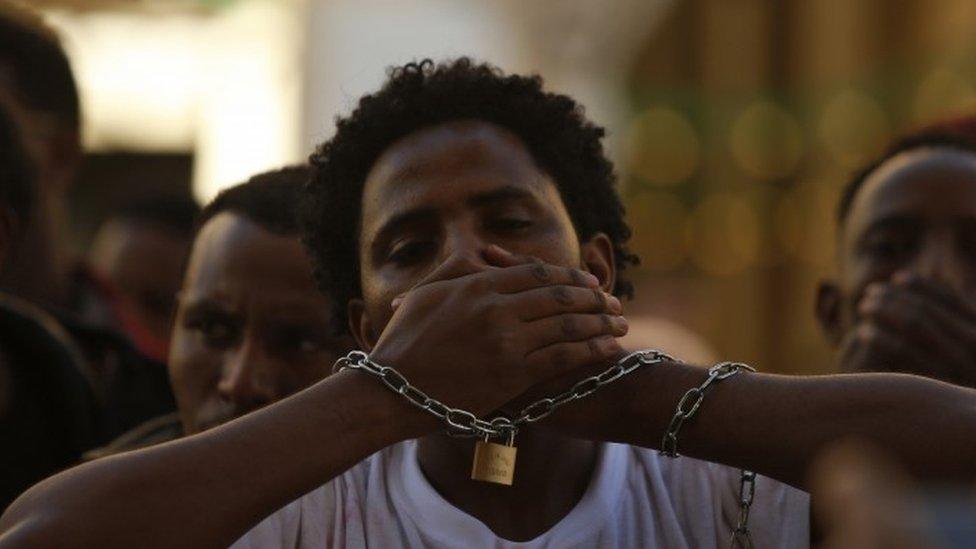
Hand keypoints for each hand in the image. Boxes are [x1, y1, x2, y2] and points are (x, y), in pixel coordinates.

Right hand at [369, 246, 626, 432]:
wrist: (394, 391)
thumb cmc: (404, 342)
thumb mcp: (427, 293)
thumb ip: (458, 268)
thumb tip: (484, 253)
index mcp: (479, 284)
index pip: (537, 273)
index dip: (569, 275)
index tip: (589, 281)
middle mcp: (497, 308)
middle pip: (559, 295)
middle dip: (593, 298)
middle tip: (615, 302)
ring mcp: (506, 341)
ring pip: (567, 325)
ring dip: (600, 322)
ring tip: (621, 323)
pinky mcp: (513, 374)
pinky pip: (562, 357)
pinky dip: (590, 349)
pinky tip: (609, 347)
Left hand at [840, 273, 975, 386]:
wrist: (969, 425)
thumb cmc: (963, 376)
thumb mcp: (968, 342)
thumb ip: (952, 314)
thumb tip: (908, 280)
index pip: (949, 299)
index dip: (920, 286)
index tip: (897, 279)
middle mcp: (973, 346)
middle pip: (926, 310)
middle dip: (893, 298)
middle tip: (871, 294)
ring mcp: (956, 367)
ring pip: (913, 327)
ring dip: (884, 312)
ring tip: (865, 308)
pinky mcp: (935, 386)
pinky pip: (903, 353)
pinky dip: (880, 337)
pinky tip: (865, 333)